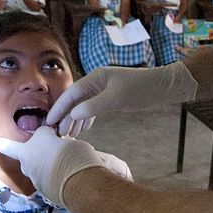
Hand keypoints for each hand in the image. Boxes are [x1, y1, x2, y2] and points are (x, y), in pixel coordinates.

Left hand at [0, 127, 103, 206]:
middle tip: (55, 146)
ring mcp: (38, 182)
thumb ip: (45, 135)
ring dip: (52, 165)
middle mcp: (28, 168)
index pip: (10, 147)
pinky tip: (71, 171)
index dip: (3, 144)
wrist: (76, 180)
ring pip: (44, 169)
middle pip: (30, 158)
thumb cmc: (62, 152)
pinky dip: (60, 176)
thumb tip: (46, 137)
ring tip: (69, 159)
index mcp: (25, 153)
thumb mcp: (50, 135)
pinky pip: (53, 179)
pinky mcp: (50, 193)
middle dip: (39, 154)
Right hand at [46, 62, 197, 134]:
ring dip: (75, 120)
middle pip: (74, 101)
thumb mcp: (117, 98)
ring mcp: (103, 91)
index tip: (49, 122)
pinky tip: (83, 128)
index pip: (71, 94)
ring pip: (83, 106)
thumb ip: (94, 106)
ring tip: (68, 135)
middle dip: (65, 117)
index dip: (59, 108)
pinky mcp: (110, 98)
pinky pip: (92, 109)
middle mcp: (96, 83)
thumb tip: (73, 115)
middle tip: (57, 134)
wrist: (163, 87)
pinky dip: (86, 119)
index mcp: (95, 78)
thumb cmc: (141, 89)